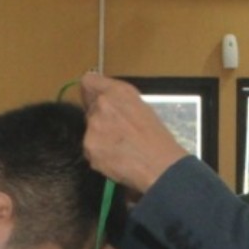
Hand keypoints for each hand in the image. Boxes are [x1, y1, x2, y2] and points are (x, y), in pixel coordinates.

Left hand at [79, 72, 190, 194]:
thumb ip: (119, 102)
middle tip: (118, 133)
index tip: (94, 101)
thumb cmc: (157, 138)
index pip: (88, 82)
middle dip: (99, 120)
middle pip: (90, 110)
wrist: (160, 166)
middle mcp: (102, 105)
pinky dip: (100, 156)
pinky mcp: (89, 148)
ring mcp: (93, 127)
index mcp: (117, 92)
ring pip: (89, 132)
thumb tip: (105, 103)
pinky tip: (116, 159)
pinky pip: (90, 151)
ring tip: (119, 149)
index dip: (90, 92)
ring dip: (99, 139)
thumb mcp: (141, 108)